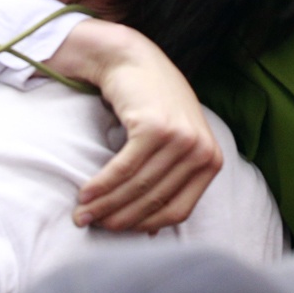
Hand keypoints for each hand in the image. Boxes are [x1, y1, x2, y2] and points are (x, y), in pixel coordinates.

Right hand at [49, 20, 223, 230]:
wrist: (133, 59)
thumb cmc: (153, 104)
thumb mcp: (173, 143)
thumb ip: (169, 180)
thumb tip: (151, 233)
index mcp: (211, 160)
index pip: (178, 210)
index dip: (145, 225)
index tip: (118, 232)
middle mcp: (202, 150)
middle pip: (155, 200)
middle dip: (119, 218)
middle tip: (91, 225)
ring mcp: (181, 138)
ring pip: (137, 187)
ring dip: (106, 205)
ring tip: (82, 214)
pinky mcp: (156, 128)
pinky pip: (124, 168)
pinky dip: (102, 185)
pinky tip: (85, 194)